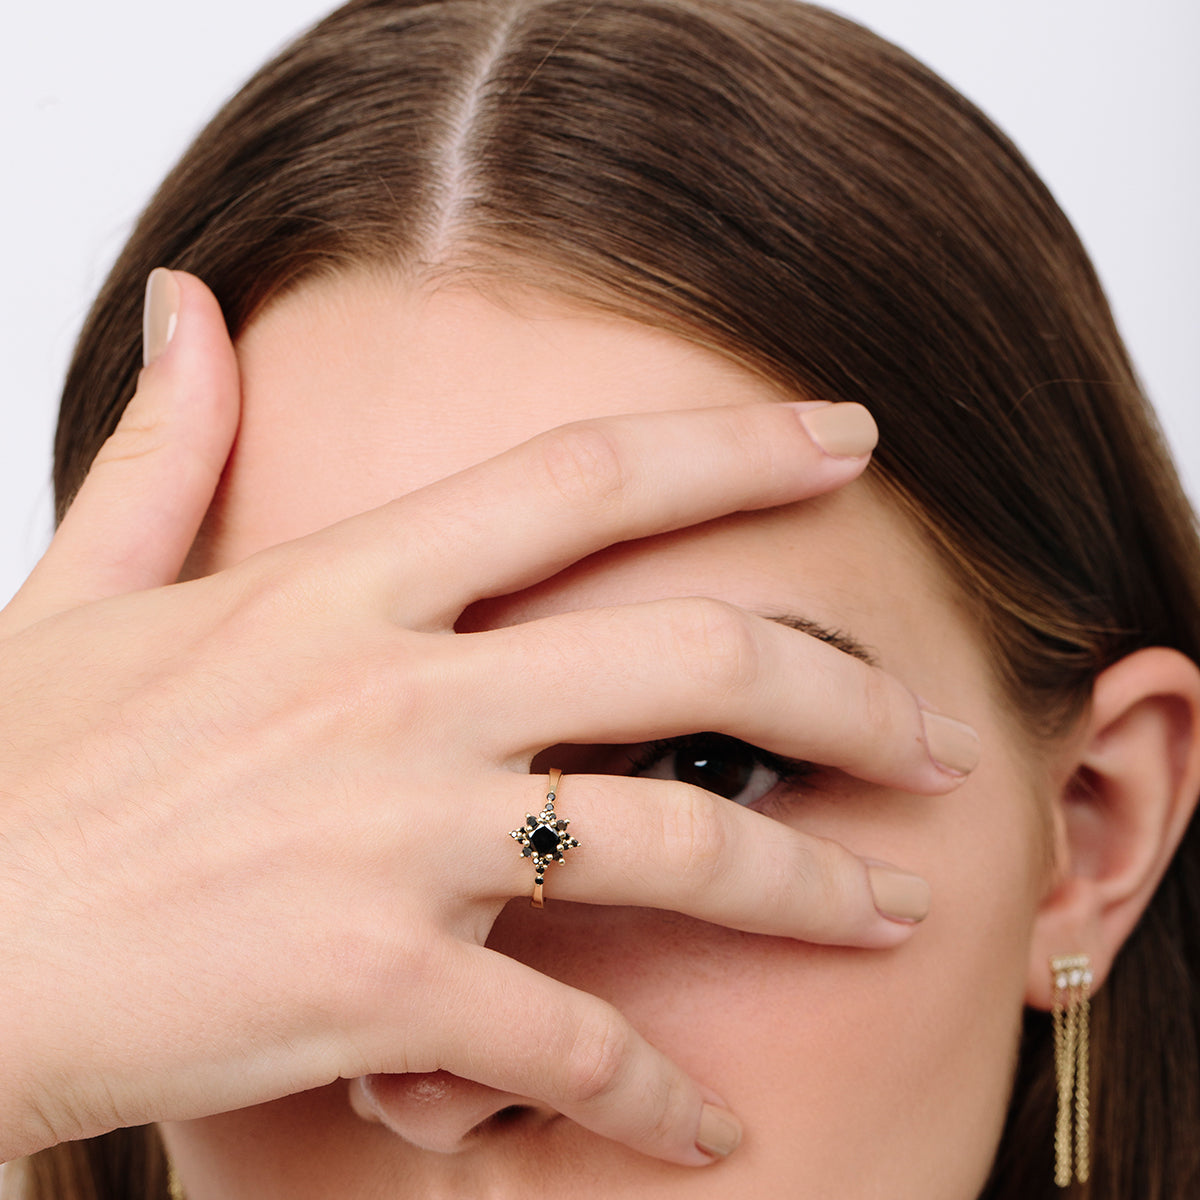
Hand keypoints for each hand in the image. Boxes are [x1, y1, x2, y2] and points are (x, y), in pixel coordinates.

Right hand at [0, 271, 975, 1165]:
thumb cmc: (11, 771)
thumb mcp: (84, 585)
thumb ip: (169, 444)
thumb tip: (187, 307)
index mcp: (344, 585)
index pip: (584, 476)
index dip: (738, 446)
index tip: (850, 439)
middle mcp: (398, 696)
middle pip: (688, 656)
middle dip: (843, 689)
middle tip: (929, 730)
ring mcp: (395, 840)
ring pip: (675, 847)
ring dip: (810, 884)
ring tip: (893, 907)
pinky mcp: (375, 985)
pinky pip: (572, 1047)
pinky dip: (658, 1094)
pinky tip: (712, 1126)